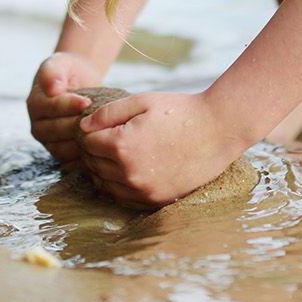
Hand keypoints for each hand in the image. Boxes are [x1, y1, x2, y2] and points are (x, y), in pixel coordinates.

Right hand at [26, 52, 98, 169]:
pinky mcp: (62, 153)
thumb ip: (52, 72)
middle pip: (57, 131)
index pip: (51, 108)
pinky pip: (71, 161)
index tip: (87, 101)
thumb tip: (52, 88)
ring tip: (101, 133)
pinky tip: (100, 146)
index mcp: (35, 105)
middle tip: (98, 119)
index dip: (69, 106)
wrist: (78, 81)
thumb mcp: (59, 63)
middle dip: (78, 124)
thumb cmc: (68, 70)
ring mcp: (49, 143)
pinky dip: (84, 157)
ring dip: (82, 142)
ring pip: (63, 149)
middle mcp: (38, 127)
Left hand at [77, 90, 248, 207]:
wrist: (218, 130)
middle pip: (93, 164)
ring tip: (115, 152)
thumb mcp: (142, 101)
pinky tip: (127, 169)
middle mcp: (129, 173)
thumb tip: (83, 126)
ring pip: (104, 184)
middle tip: (105, 137)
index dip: (89, 131)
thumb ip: (108, 113)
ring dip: (103, 169)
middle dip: (94, 150)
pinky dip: (118, 185)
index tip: (99, 125)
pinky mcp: (155, 200)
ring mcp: (143, 190)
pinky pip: (123, 197)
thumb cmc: (180, 110)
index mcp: (122, 146)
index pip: (87, 143)